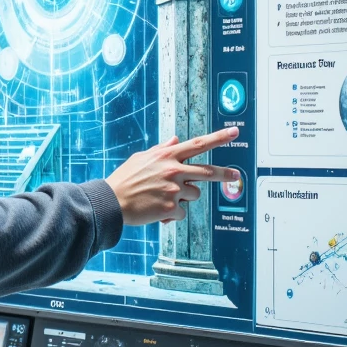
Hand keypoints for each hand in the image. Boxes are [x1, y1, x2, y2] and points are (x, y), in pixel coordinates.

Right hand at [105, 128, 240, 226]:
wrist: (111, 202)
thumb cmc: (124, 179)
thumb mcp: (142, 158)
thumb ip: (161, 149)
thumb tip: (176, 140)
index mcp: (167, 156)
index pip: (198, 144)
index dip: (219, 137)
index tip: (234, 133)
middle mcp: (174, 170)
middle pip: (207, 171)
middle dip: (224, 173)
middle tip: (235, 175)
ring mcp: (173, 189)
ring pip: (193, 194)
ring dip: (183, 198)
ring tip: (162, 198)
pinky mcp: (170, 208)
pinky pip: (181, 212)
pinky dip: (172, 214)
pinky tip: (157, 210)